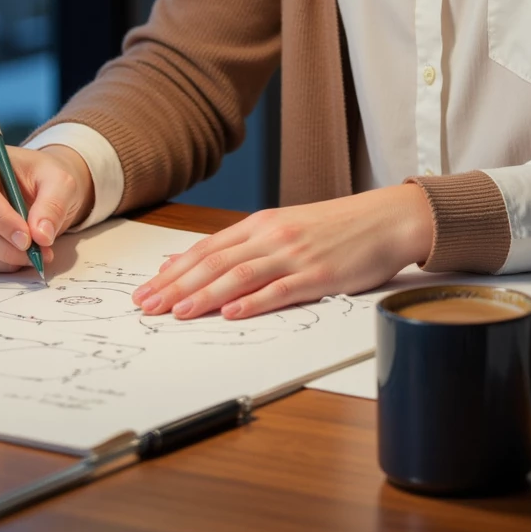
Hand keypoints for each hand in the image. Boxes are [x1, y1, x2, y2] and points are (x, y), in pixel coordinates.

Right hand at [0, 143, 94, 272]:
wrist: (38, 186)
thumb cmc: (45, 178)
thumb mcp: (61, 182)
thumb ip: (53, 205)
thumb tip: (41, 236)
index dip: (2, 221)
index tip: (28, 240)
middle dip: (3, 246)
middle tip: (35, 254)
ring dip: (0, 259)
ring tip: (32, 256)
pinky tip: (16, 258)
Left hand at [131, 186, 434, 320]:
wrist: (384, 219)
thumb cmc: (335, 227)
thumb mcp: (284, 226)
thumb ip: (242, 244)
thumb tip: (194, 259)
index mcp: (262, 223)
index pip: (207, 248)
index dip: (173, 270)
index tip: (146, 290)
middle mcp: (273, 236)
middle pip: (216, 262)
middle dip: (177, 285)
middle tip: (147, 306)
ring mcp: (295, 256)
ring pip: (240, 276)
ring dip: (206, 295)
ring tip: (178, 312)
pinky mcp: (318, 276)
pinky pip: (280, 290)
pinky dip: (253, 302)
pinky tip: (231, 312)